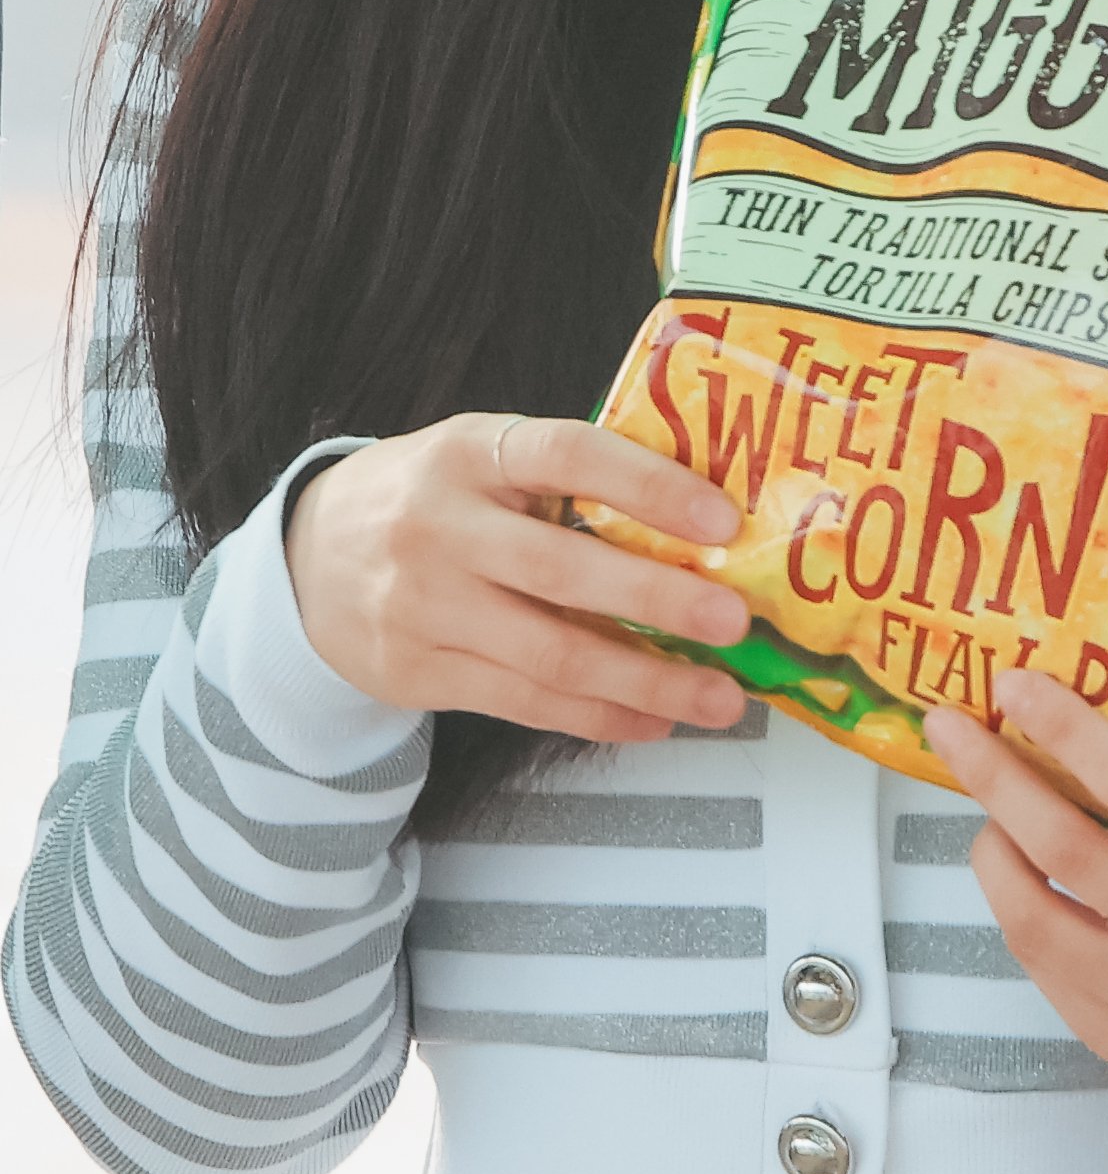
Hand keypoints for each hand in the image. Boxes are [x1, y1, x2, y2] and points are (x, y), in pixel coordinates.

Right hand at [285, 414, 751, 745]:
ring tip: (718, 698)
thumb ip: (566, 479)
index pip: (568, 456)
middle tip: (734, 624)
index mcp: (471, 453)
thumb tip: (697, 524)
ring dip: (646, 683)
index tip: (722, 520)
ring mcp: (424, 607)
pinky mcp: (417, 673)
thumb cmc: (433, 497)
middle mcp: (441, 528)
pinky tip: (653, 720)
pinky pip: (524, 702)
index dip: (649, 485)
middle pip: (562, 571)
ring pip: (549, 656)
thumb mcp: (482, 457)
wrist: (307, 558)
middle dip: (659, 602)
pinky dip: (598, 717)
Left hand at [923, 674, 1107, 1094]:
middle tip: (952, 728)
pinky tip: (1022, 871)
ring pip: (1032, 915)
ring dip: (993, 846)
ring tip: (988, 809)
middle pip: (1068, 848)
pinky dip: (1020, 905)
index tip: (1016, 685)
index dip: (1068, 731)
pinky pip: (1042, 963)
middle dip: (996, 777)